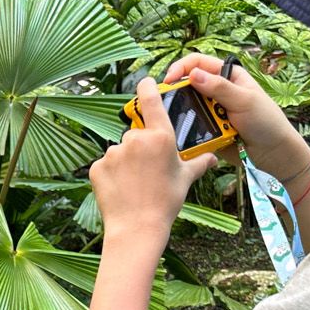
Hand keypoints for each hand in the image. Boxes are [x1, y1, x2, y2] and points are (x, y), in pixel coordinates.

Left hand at [90, 78, 220, 237]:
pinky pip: (106, 165)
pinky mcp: (96, 166)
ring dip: (126, 161)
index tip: (146, 82)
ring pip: (120, 150)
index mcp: (160, 137)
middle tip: (148, 170)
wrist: (137, 228)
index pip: (151, 101)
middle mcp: (135, 140)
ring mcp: (113, 152)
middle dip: (141, 147)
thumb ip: (198, 163)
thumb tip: (212, 158)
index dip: (148, 87)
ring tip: (135, 183)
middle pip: (136, 134)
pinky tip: (121, 189)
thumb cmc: (165, 202)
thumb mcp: (186, 180)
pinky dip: (112, 174)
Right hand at [163, 53, 309, 177]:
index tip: (169, 80)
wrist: (273, 154)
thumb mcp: (245, 101)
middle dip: (180, 94)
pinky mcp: (208, 128)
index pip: (198, 63)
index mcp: (227, 76)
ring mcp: (211, 110)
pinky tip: (191, 135)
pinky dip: (190, 130)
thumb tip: (193, 74)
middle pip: (188, 85)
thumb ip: (219, 87)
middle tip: (170, 104)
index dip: (182, 68)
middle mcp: (217, 91)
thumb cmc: (266, 122)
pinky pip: (191, 126)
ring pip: (188, 107)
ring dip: (188, 115)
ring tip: (189, 123)